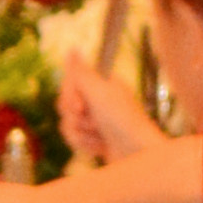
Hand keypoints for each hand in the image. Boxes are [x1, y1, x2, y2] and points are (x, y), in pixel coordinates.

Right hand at [58, 53, 154, 167]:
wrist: (137, 154)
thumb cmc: (122, 120)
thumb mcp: (99, 92)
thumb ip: (81, 71)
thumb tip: (72, 48)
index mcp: (101, 84)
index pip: (70, 82)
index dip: (70, 96)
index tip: (81, 106)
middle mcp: (98, 100)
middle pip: (65, 103)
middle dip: (76, 117)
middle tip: (94, 122)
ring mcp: (96, 120)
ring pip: (67, 123)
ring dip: (81, 133)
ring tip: (100, 137)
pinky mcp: (95, 138)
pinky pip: (74, 138)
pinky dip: (84, 145)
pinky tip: (99, 147)